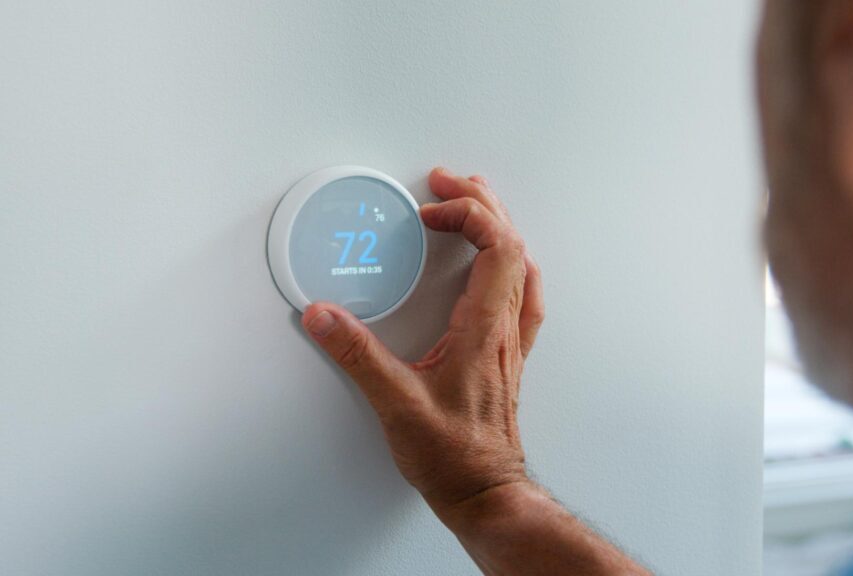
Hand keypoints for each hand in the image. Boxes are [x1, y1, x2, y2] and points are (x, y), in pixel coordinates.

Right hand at [301, 167, 544, 519]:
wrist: (486, 491)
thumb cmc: (454, 456)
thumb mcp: (396, 404)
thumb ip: (357, 356)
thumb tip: (324, 315)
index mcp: (485, 327)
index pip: (496, 246)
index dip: (466, 214)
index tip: (428, 212)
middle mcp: (505, 327)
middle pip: (511, 244)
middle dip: (479, 203)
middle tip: (445, 183)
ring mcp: (510, 340)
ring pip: (520, 263)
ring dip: (497, 226)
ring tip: (473, 202)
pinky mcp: (505, 354)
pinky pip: (521, 291)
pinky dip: (508, 261)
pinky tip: (498, 265)